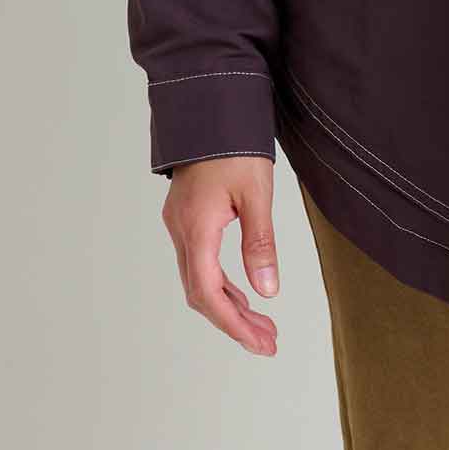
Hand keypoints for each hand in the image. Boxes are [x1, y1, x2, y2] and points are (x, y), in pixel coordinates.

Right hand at [161, 155, 280, 355]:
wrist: (209, 106)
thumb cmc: (235, 144)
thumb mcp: (257, 192)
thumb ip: (260, 242)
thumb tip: (268, 291)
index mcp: (196, 228)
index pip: (208, 293)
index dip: (233, 324)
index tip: (260, 343)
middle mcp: (181, 231)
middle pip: (202, 293)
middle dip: (234, 321)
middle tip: (268, 342)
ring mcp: (180, 224)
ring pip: (199, 280)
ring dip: (229, 305)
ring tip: (262, 325)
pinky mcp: (186, 217)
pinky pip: (200, 263)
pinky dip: (221, 283)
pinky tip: (243, 293)